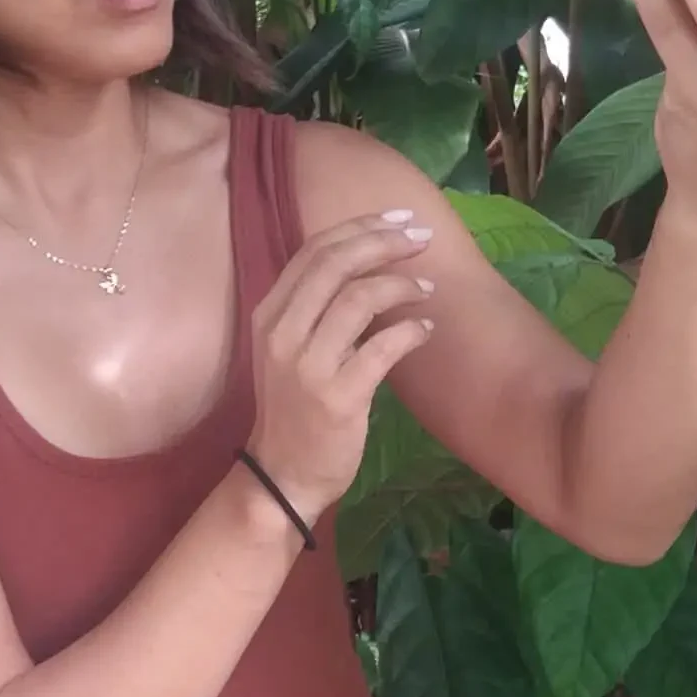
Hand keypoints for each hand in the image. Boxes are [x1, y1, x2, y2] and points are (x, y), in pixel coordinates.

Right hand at [246, 213, 436, 524]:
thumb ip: (315, 307)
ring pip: (360, 298)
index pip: (314, 250)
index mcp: (269, 314)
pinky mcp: (338, 397)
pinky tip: (427, 330)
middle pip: (337, 263)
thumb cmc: (293, 409)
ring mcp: (308, 366)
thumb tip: (366, 262)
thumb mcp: (289, 349)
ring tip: (428, 290)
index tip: (398, 219)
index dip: (359, 227)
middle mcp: (282, 333)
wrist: (282, 476)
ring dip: (402, 285)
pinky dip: (412, 331)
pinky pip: (384, 347)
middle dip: (385, 242)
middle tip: (421, 239)